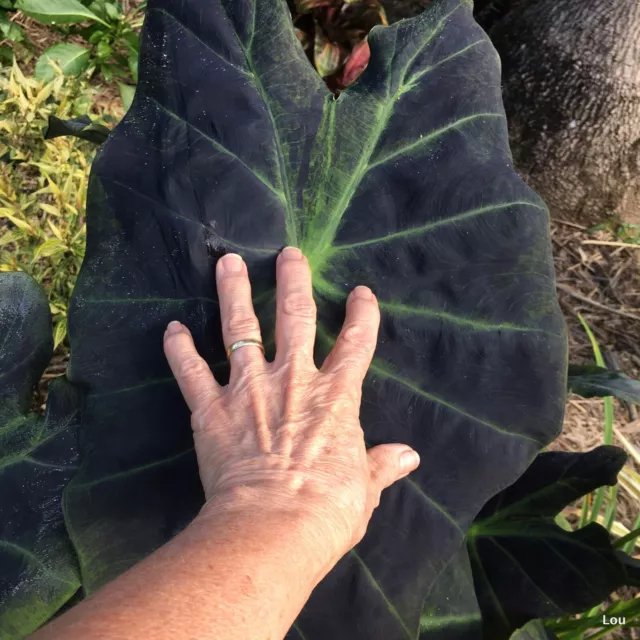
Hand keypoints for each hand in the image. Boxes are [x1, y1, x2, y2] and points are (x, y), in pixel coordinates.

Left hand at [163, 247, 419, 571]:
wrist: (272, 528)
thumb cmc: (326, 512)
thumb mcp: (364, 489)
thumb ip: (382, 466)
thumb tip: (410, 456)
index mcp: (335, 397)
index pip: (355, 344)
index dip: (361, 316)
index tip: (361, 293)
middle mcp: (293, 381)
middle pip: (295, 317)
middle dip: (293, 281)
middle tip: (288, 253)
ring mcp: (249, 390)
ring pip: (240, 329)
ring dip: (233, 293)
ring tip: (228, 262)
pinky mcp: (212, 410)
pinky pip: (191, 372)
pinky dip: (179, 350)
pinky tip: (172, 328)